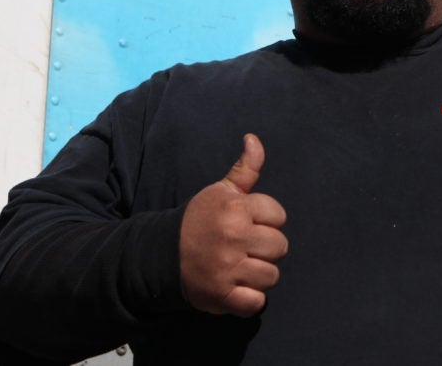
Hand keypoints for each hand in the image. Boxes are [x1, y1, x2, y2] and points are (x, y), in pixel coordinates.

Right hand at [179, 133, 288, 316]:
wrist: (161, 255)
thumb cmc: (198, 221)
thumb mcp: (220, 191)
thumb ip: (245, 168)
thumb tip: (253, 139)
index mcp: (235, 208)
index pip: (279, 216)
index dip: (267, 222)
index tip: (248, 225)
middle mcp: (232, 237)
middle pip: (280, 247)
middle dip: (266, 249)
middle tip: (244, 249)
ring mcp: (226, 267)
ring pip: (271, 276)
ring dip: (259, 276)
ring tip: (240, 268)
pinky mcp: (220, 295)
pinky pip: (256, 303)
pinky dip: (250, 300)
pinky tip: (237, 288)